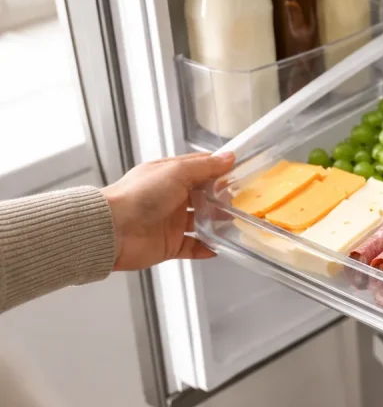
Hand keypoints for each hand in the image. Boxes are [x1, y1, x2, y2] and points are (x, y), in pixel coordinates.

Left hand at [102, 152, 234, 270]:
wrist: (113, 230)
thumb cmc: (138, 195)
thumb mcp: (176, 172)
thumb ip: (205, 166)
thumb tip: (228, 157)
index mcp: (170, 176)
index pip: (201, 169)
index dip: (220, 170)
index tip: (242, 172)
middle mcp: (171, 198)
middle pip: (204, 197)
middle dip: (223, 199)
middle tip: (245, 200)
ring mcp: (171, 222)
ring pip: (202, 222)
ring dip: (218, 223)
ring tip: (237, 224)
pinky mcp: (170, 244)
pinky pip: (194, 247)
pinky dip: (207, 248)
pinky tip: (219, 248)